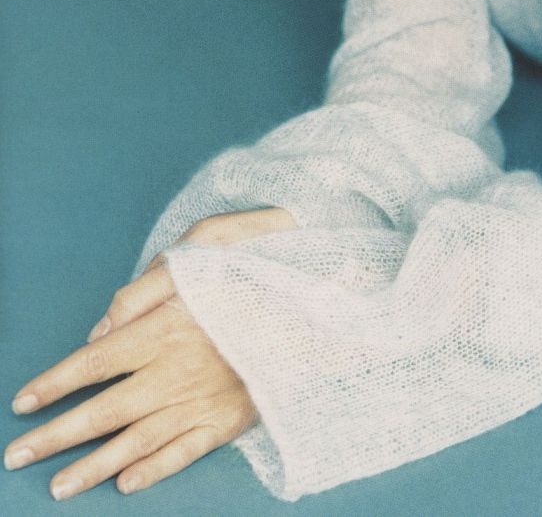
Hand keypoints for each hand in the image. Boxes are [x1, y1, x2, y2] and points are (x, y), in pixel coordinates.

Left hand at [4, 207, 298, 499]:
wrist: (310, 297)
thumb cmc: (248, 269)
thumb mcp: (194, 256)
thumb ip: (142, 292)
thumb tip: (98, 332)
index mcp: (164, 328)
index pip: (94, 363)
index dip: (55, 383)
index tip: (22, 401)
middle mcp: (175, 371)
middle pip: (103, 411)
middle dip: (55, 437)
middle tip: (16, 456)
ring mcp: (201, 400)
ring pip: (136, 442)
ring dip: (92, 467)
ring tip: (58, 487)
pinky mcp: (228, 419)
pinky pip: (184, 452)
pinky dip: (154, 471)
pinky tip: (125, 484)